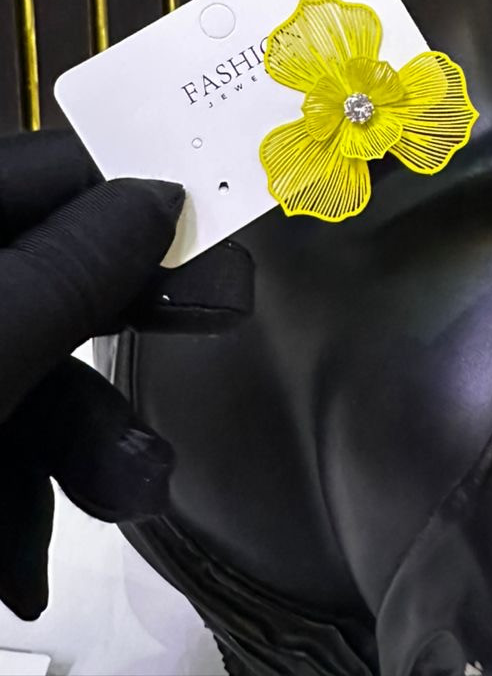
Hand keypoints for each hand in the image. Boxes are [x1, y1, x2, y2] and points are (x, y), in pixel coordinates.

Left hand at [0, 130, 252, 619]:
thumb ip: (73, 267)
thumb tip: (159, 194)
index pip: (48, 168)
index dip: (134, 179)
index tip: (220, 207)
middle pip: (47, 277)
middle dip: (125, 329)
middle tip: (220, 320)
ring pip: (24, 382)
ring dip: (89, 448)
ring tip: (135, 493)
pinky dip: (22, 507)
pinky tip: (24, 570)